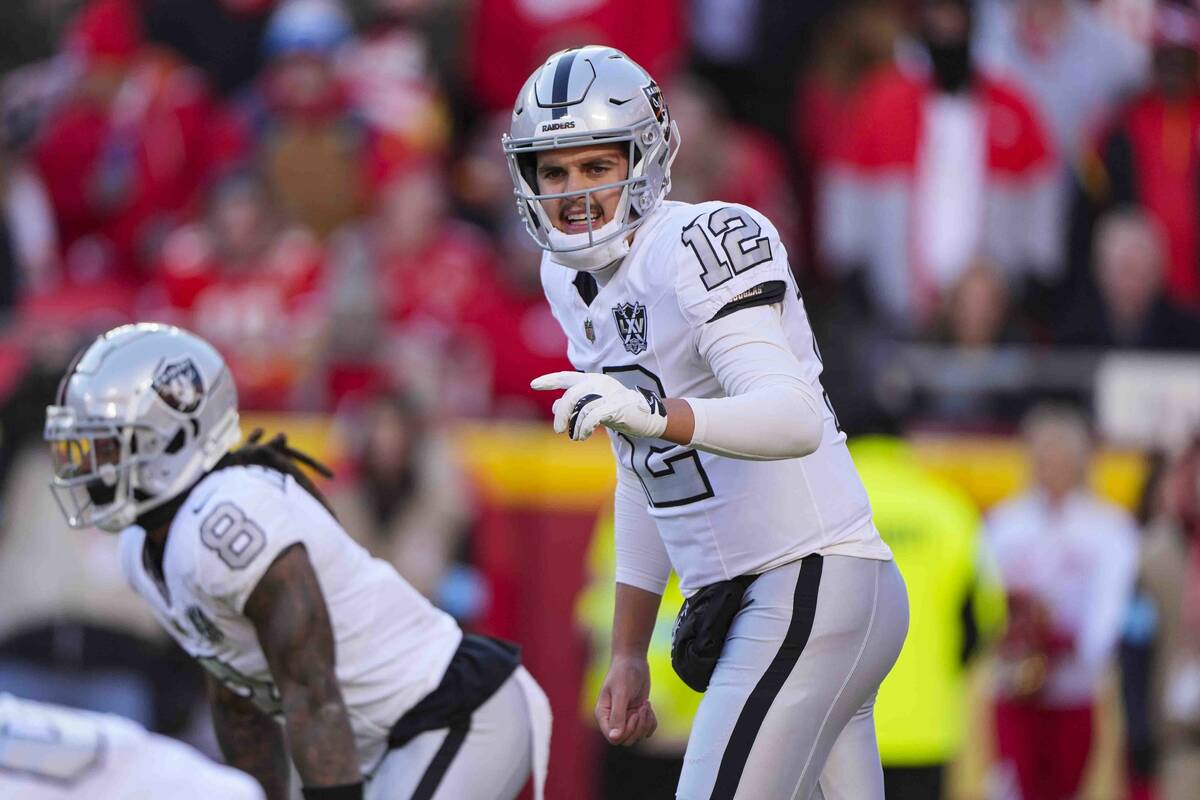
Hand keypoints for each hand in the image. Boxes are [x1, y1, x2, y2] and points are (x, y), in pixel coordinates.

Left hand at [530, 371, 667, 440]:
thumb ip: (576, 405)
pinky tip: (583, 435)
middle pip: (572, 394)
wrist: (648, 417)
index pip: (566, 377)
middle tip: (557, 430)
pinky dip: (584, 427)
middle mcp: (600, 383)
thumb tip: (555, 406)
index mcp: (592, 380)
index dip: (549, 380)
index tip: (533, 385)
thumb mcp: (594, 407)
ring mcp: (609, 394)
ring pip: (582, 407)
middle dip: (562, 413)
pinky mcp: (617, 406)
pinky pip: (593, 416)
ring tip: (576, 437)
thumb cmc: (619, 411)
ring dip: (574, 425)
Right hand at [596, 655, 657, 745]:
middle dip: (638, 727)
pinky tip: (648, 706)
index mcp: (604, 715)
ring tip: (646, 705)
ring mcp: (626, 718)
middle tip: (642, 708)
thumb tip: (614, 738)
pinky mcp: (637, 715)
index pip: (613, 738)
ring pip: (637, 736)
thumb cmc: (623, 673)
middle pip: (626, 740)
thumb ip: (617, 716)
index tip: (634, 714)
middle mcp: (613, 719)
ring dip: (645, 722)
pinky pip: (646, 730)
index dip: (626, 732)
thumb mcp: (621, 693)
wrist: (633, 660)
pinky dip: (651, 722)